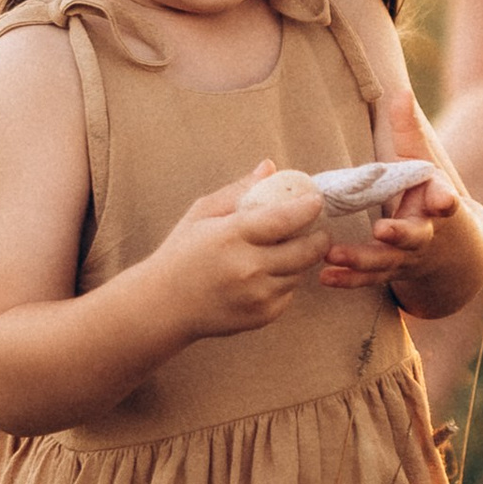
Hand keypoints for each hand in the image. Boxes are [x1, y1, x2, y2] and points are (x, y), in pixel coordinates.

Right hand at [162, 163, 326, 332]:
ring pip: (299, 273)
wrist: (163, 306)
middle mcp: (248, 268)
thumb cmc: (181, 254)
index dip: (306, 208)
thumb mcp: (202, 214)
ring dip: (300, 260)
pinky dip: (285, 282)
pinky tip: (268, 275)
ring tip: (286, 250)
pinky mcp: (261, 315)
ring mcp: (256, 295)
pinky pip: (288, 294)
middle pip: (304, 250)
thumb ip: (238, 190)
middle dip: (318, 238)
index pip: (283, 219)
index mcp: (231, 236)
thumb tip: (270, 167)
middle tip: (319, 230)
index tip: (317, 200)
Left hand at [318, 90, 461, 290]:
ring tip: (333, 255)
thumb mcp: (423, 164)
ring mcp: (406, 258)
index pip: (445, 202)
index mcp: (436, 206)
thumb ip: (409, 132)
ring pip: (386, 262)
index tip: (443, 200)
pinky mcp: (389, 272)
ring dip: (361, 260)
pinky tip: (325, 277)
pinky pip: (368, 280)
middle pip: (414, 237)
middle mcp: (425, 235)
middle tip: (382, 230)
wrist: (453, 253)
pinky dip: (347, 280)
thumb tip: (401, 91)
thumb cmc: (428, 196)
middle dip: (400, 234)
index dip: (444, 200)